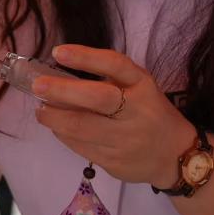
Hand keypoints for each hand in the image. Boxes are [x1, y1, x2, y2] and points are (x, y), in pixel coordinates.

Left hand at [33, 45, 194, 186]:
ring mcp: (125, 139)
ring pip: (82, 128)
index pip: (115, 65)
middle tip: (38, 86)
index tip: (58, 52)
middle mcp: (136, 111)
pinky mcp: (115, 162)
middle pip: (96, 98)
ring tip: (41, 111)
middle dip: (62, 91)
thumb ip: (110, 79)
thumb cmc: (150, 112)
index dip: (85, 57)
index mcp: (143, 86)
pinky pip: (81, 147)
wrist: (175, 155)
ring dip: (54, 118)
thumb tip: (61, 76)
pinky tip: (57, 128)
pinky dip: (64, 135)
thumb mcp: (140, 87)